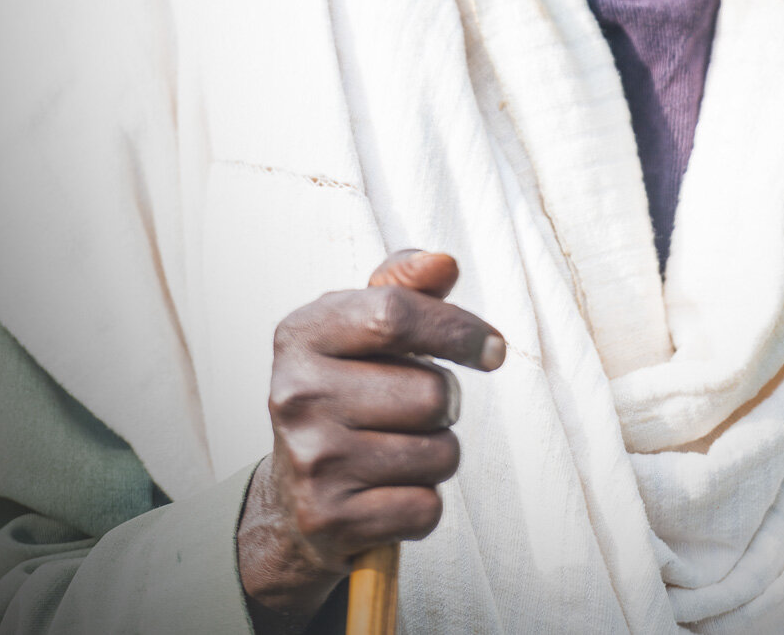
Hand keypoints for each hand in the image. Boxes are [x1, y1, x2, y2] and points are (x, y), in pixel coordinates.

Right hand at [237, 250, 504, 631]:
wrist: (290, 497)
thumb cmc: (345, 392)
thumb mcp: (360, 328)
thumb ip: (405, 286)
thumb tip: (444, 264)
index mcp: (301, 333)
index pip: (396, 313)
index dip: (459, 329)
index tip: (493, 349)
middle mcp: (297, 393)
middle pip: (431, 392)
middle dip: (445, 403)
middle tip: (414, 409)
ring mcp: (311, 460)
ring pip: (439, 453)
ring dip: (438, 453)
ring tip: (398, 449)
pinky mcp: (328, 518)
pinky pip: (426, 507)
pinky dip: (423, 503)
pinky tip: (387, 492)